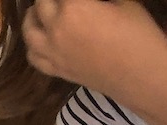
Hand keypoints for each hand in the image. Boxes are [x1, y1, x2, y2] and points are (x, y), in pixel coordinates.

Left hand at [22, 0, 166, 94]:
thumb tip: (89, 3)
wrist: (139, 74)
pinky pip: (32, 56)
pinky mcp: (55, 69)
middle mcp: (55, 29)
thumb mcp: (123, 2)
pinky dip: (32, 44)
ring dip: (33, 16)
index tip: (74, 0)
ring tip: (40, 11)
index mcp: (73, 8)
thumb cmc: (137, 34)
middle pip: (40, 4)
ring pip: (28, 30)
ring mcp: (51, 52)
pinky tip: (39, 39)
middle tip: (59, 0)